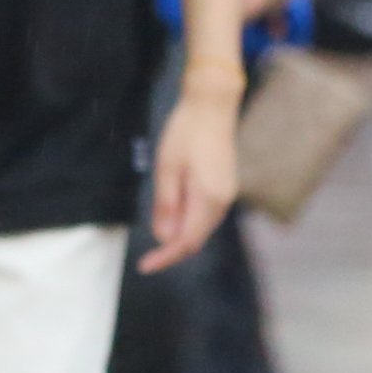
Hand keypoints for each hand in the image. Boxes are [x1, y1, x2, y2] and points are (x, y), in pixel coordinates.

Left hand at [139, 77, 241, 273]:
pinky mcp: (224, 186)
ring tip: (156, 231)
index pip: (186, 242)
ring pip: (202, 227)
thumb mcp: (166, 168)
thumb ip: (166, 205)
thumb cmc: (185, 132)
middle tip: (147, 257)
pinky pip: (206, 214)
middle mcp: (222, 201)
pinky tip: (173, 214)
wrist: (212, 106)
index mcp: (208, 198)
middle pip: (197, 238)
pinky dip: (188, 220)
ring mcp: (227, 193)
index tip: (144, 266)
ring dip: (180, 235)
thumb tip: (164, 238)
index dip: (166, 257)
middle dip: (172, 249)